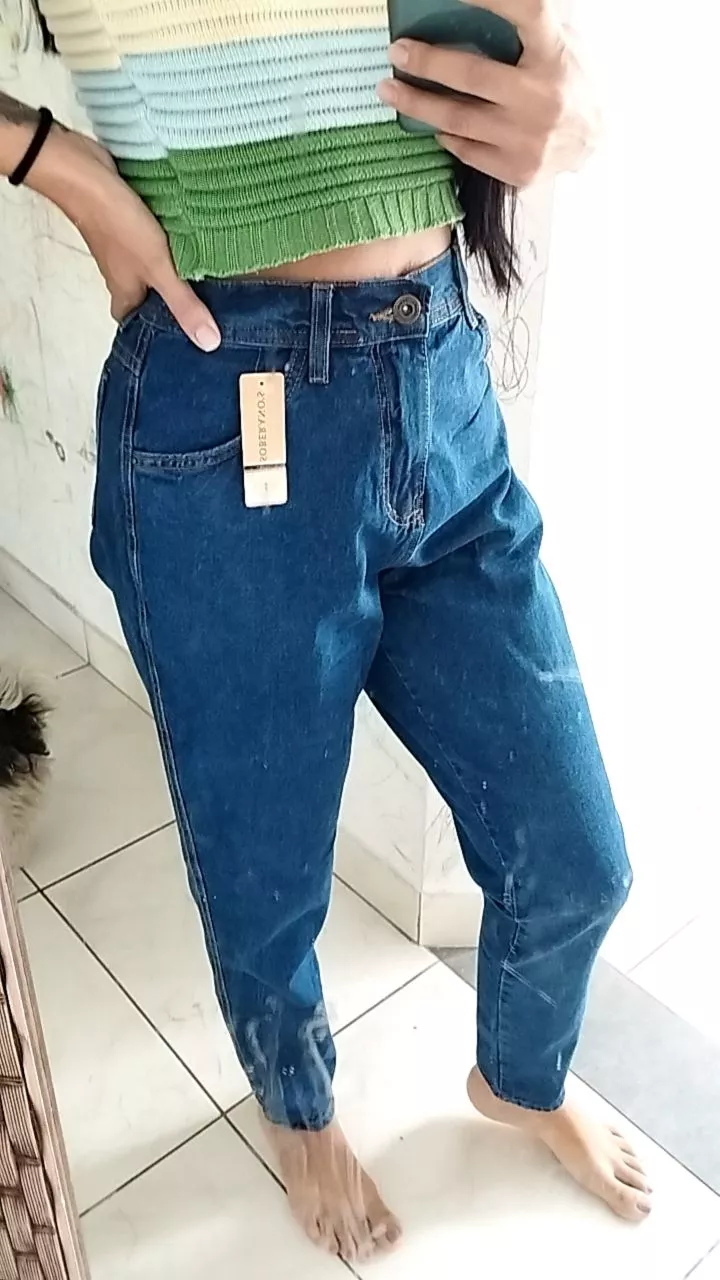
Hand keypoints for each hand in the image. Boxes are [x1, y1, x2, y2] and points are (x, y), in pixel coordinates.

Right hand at [29, 128, 220, 349]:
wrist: (87, 175)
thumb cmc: (119, 226)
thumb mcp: (159, 270)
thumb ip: (183, 304)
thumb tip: (209, 343)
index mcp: (124, 294)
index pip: (136, 325)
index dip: (155, 333)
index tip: (184, 338)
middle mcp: (121, 275)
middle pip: (146, 298)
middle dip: (171, 302)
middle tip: (207, 309)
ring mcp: (122, 249)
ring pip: (149, 270)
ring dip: (173, 272)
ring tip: (209, 278)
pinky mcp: (127, 224)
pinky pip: (150, 244)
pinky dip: (168, 247)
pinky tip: (193, 243)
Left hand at [379, 0, 599, 187]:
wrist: (594, 141)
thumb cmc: (568, 80)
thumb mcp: (558, 41)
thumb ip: (528, 23)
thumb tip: (474, 7)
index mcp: (556, 52)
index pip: (525, 11)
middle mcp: (545, 95)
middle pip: (472, 75)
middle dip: (427, 63)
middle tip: (396, 52)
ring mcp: (532, 138)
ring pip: (459, 120)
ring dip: (417, 104)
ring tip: (390, 90)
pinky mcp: (520, 170)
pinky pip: (468, 150)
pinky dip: (446, 135)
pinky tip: (433, 125)